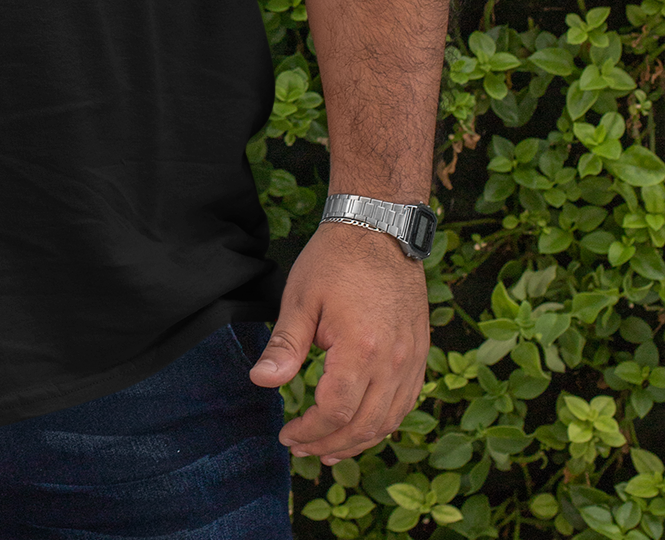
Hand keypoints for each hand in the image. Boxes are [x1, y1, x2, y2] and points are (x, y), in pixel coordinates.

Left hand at [247, 220, 428, 463]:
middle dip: (331, 444)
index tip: (287, 435)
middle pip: (365, 425)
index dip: (309, 431)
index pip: (336, 411)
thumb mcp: (300, 299)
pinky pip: (406, 403)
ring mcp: (412, 360)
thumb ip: (284, 346)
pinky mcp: (420, 353)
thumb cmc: (334, 260)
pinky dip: (384, 423)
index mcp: (360, 350)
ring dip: (359, 442)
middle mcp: (393, 362)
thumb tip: (260, 382)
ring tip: (330, 451)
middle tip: (302, 449)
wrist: (379, 229)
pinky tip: (364, 427)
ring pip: (389, 420)